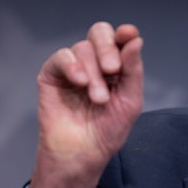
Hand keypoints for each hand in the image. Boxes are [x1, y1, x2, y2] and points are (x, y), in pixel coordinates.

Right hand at [27, 22, 143, 187]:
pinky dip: (72, 65)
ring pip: (83, 48)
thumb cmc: (107, 131)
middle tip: (113, 69)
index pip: (120, 40)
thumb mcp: (130, 101)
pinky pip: (61, 57)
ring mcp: (73, 67)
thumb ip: (133, 70)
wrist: (83, 153)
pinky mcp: (52, 75)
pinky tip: (80, 82)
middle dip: (108, 48)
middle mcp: (94, 63)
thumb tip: (135, 40)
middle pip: (99, 34)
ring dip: (94, 73)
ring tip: (98, 99)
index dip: (124, 34)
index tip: (128, 34)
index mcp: (116, 67)